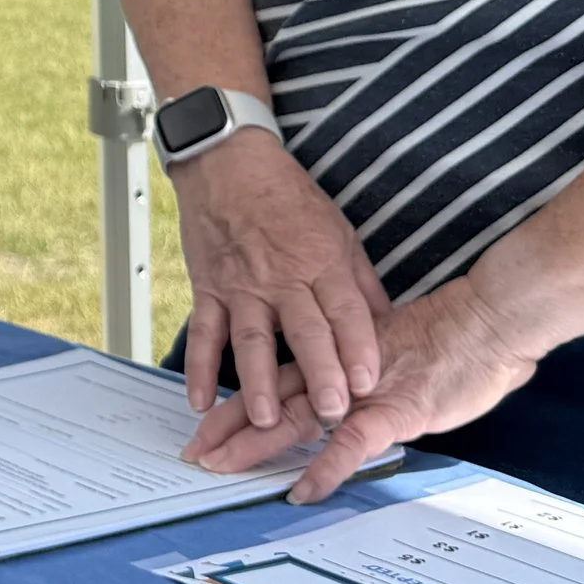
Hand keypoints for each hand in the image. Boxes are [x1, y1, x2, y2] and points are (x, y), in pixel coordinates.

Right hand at [173, 133, 388, 429]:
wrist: (228, 163)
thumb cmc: (288, 198)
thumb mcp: (339, 231)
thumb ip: (360, 283)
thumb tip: (385, 326)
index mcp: (322, 262)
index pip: (346, 312)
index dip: (358, 348)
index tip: (369, 383)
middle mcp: (283, 278)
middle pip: (304, 331)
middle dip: (319, 374)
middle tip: (330, 413)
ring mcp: (241, 285)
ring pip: (251, 339)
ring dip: (257, 382)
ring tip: (266, 420)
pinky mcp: (207, 288)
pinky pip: (203, 332)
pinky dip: (198, 367)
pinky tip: (200, 400)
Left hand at [182, 277, 540, 501]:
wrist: (490, 319)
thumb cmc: (454, 337)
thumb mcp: (397, 353)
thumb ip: (371, 371)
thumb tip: (360, 392)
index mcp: (335, 357)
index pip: (276, 380)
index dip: (239, 400)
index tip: (207, 420)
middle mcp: (338, 372)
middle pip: (272, 399)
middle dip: (228, 425)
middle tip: (193, 449)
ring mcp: (363, 392)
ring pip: (296, 418)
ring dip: (256, 443)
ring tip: (221, 464)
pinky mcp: (395, 411)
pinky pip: (351, 444)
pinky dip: (325, 468)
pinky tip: (301, 489)